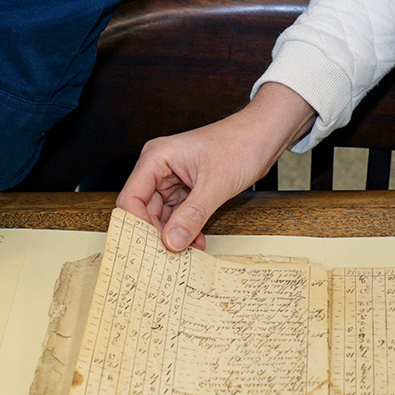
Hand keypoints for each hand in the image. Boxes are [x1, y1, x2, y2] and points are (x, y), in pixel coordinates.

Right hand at [116, 82, 316, 251]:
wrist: (263, 136)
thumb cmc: (240, 145)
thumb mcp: (215, 185)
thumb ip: (192, 215)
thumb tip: (171, 243)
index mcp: (156, 158)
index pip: (131, 198)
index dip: (138, 225)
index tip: (152, 249)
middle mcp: (158, 167)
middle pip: (143, 209)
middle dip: (158, 234)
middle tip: (170, 258)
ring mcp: (171, 177)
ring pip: (160, 214)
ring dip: (173, 234)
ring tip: (188, 252)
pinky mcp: (185, 187)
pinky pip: (177, 213)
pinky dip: (185, 228)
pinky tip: (196, 241)